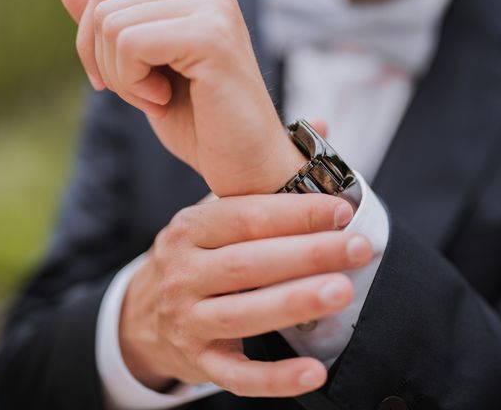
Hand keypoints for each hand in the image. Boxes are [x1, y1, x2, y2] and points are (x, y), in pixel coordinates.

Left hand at [60, 0, 304, 196]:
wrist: (247, 167)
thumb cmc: (202, 126)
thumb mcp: (143, 73)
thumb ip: (111, 28)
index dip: (95, 45)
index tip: (124, 85)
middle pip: (104, 6)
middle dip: (108, 65)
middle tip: (149, 97)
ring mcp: (213, 10)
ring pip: (112, 25)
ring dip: (124, 79)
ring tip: (161, 100)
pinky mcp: (211, 37)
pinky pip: (130, 44)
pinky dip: (134, 85)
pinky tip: (164, 101)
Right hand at [120, 194, 372, 396]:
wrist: (142, 315)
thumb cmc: (196, 254)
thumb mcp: (215, 211)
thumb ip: (267, 175)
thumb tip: (322, 123)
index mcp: (190, 229)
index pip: (244, 216)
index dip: (295, 213)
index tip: (342, 209)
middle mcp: (183, 272)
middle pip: (248, 263)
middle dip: (307, 254)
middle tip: (359, 247)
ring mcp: (187, 321)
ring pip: (243, 314)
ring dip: (296, 302)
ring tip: (344, 291)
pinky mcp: (198, 362)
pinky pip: (238, 375)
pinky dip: (276, 378)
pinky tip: (316, 372)